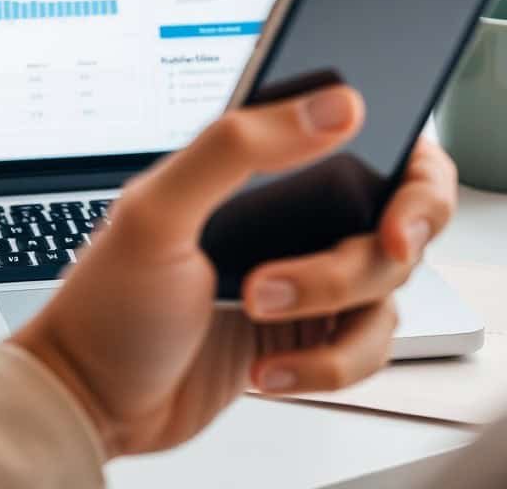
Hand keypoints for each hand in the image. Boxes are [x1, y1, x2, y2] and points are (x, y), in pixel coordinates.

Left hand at [13, 85, 454, 457]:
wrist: (94, 402)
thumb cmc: (108, 305)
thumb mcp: (157, 213)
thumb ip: (238, 147)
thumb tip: (332, 105)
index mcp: (257, 167)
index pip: (370, 140)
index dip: (412, 171)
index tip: (395, 212)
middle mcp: (292, 217)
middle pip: (396, 220)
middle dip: (371, 256)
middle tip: (353, 267)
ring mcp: (304, 279)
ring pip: (384, 290)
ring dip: (329, 312)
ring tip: (257, 313)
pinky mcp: (307, 336)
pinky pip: (364, 349)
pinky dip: (325, 365)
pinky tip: (268, 366)